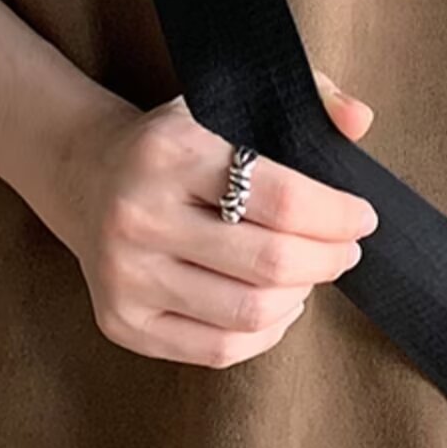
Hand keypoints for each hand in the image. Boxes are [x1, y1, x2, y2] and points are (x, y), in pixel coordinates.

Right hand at [40, 71, 378, 367]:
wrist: (85, 175)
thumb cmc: (174, 144)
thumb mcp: (227, 102)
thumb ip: (301, 98)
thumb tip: (359, 118)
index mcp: (172, 152)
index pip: (284, 199)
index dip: (338, 216)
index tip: (361, 217)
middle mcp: (140, 215)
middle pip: (271, 263)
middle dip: (329, 260)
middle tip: (345, 250)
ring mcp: (125, 274)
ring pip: (249, 314)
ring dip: (299, 296)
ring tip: (307, 273)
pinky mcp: (121, 320)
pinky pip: (218, 349)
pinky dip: (264, 332)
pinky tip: (274, 304)